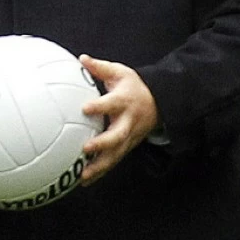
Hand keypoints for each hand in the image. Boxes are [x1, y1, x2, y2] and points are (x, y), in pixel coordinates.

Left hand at [78, 54, 158, 185]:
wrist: (158, 103)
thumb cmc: (133, 87)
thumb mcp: (120, 73)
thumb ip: (100, 68)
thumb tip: (81, 59)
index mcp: (125, 101)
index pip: (112, 104)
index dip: (100, 106)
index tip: (84, 108)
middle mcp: (127, 122)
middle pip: (117, 136)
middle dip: (102, 144)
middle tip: (86, 149)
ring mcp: (129, 137)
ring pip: (116, 155)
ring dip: (99, 166)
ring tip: (82, 176)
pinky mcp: (126, 147)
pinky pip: (113, 162)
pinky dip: (100, 173)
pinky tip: (84, 181)